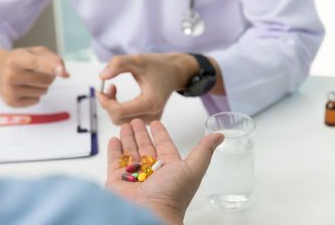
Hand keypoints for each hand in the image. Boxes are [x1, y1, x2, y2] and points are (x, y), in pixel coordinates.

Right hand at [0, 45, 69, 106]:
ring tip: (27, 78)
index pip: (36, 63)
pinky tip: (22, 87)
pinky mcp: (11, 102)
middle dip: (47, 76)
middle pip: (46, 80)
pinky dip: (34, 94)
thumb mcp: (35, 52)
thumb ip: (53, 59)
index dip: (51, 67)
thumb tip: (65, 73)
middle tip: (34, 71)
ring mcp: (10, 90)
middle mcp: (10, 75)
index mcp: (16, 59)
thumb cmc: (20, 59)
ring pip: (43, 91)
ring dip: (41, 85)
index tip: (63, 72)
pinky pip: (37, 100)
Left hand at [96, 53, 200, 124]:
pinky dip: (118, 108)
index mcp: (151, 103)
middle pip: (118, 119)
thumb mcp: (138, 59)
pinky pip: (126, 119)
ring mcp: (151, 119)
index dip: (105, 102)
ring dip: (112, 106)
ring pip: (120, 121)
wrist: (173, 72)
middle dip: (108, 104)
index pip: (120, 111)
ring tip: (112, 89)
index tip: (99, 91)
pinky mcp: (148, 119)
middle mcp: (152, 115)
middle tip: (107, 87)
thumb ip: (119, 64)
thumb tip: (102, 76)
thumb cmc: (158, 66)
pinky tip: (117, 96)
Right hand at [106, 119, 223, 224]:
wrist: (149, 214)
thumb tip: (220, 136)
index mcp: (169, 168)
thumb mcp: (193, 168)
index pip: (164, 145)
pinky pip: (115, 161)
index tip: (155, 123)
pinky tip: (114, 140)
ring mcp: (134, 175)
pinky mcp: (117, 180)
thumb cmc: (172, 194)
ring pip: (130, 152)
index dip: (160, 133)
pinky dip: (114, 150)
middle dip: (141, 133)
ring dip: (128, 138)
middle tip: (136, 120)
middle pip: (145, 147)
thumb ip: (204, 150)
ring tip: (125, 125)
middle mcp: (151, 172)